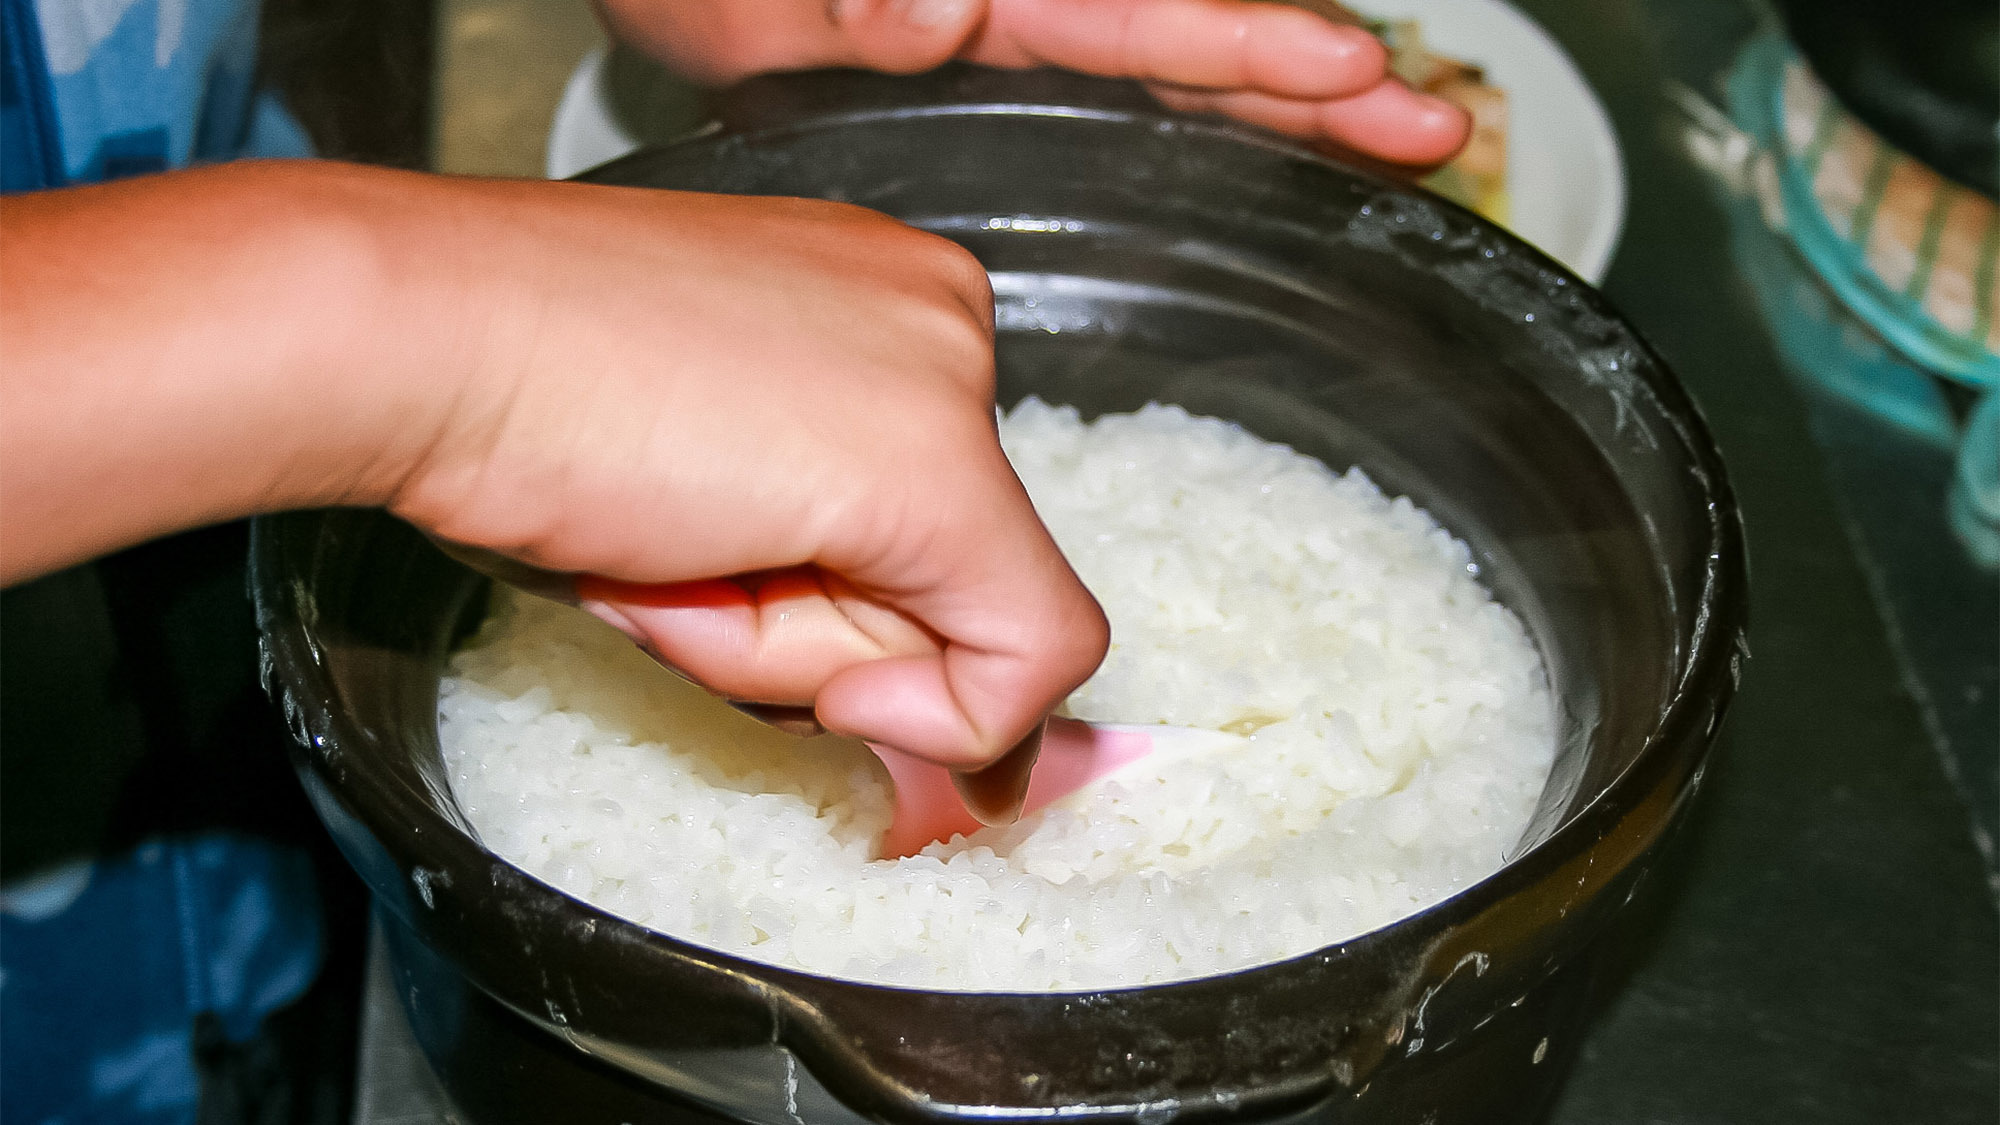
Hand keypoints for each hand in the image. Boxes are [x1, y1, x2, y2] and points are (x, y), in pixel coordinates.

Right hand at [0, 162, 1108, 773]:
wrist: (415, 338)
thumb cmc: (509, 402)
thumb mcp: (700, 488)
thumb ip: (824, 585)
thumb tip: (963, 743)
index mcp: (879, 300)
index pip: (923, 518)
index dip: (829, 605)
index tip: (721, 584)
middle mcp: (940, 316)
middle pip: (942, 576)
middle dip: (800, 628)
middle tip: (664, 552)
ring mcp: (952, 381)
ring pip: (959, 628)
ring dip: (790, 649)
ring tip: (666, 546)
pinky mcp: (941, 469)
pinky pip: (1029, 658)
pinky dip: (931, 709)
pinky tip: (749, 596)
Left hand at [599, 0, 1470, 165]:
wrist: (644, 40)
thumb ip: (855, 1)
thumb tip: (949, 1)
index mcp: (978, 4)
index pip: (1148, 23)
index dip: (1252, 49)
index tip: (1354, 72)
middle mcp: (1007, 26)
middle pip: (1196, 50)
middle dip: (1316, 91)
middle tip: (1436, 130)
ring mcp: (1001, 70)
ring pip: (1171, 92)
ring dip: (1282, 121)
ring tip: (1393, 146)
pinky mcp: (979, 120)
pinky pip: (1108, 134)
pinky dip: (1193, 145)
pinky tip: (1247, 172)